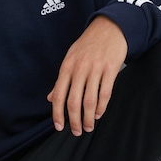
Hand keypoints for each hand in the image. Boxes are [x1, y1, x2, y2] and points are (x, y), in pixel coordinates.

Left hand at [47, 15, 126, 135]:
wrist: (109, 28)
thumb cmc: (88, 45)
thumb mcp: (70, 59)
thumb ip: (61, 80)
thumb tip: (50, 98)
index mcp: (67, 67)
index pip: (58, 95)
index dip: (57, 114)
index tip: (59, 127)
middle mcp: (79, 69)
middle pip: (73, 102)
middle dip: (74, 121)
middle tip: (76, 132)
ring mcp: (95, 69)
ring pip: (89, 101)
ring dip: (88, 118)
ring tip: (88, 127)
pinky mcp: (111, 69)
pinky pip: (105, 93)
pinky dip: (101, 107)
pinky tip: (98, 114)